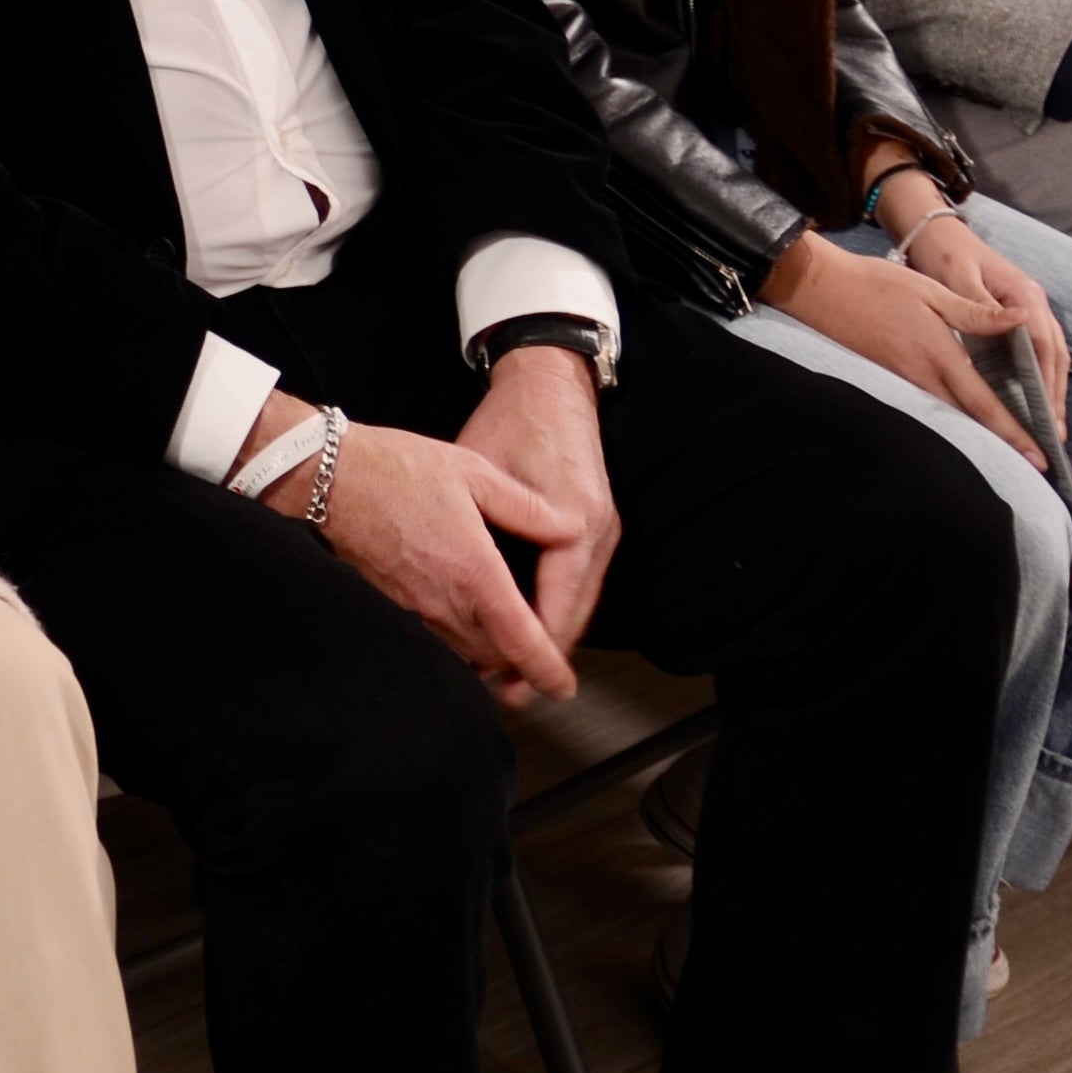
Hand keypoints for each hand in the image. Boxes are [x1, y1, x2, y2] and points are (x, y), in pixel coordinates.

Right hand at [268, 405, 583, 705]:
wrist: (329, 477)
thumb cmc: (398, 470)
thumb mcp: (475, 473)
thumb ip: (528, 508)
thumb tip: (570, 527)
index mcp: (474, 572)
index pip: (521, 642)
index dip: (548, 672)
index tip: (562, 688)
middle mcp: (444, 601)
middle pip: (495, 657)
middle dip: (521, 662)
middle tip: (541, 657)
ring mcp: (414, 608)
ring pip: (464, 653)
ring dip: (489, 654)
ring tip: (507, 640)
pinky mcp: (392, 605)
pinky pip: (435, 638)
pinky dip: (459, 640)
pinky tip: (464, 615)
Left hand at [455, 348, 620, 660]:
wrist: (551, 380)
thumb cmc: (513, 419)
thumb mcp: (487, 470)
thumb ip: (488, 526)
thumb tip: (469, 583)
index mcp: (576, 520)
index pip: (558, 603)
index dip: (533, 645)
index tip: (511, 680)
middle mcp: (598, 531)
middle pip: (572, 613)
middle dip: (539, 653)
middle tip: (507, 692)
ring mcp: (602, 528)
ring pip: (575, 602)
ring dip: (544, 635)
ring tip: (509, 673)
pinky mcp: (595, 525)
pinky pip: (575, 581)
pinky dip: (551, 609)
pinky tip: (523, 628)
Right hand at [772, 228, 1045, 470]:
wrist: (818, 289)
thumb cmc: (876, 284)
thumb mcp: (930, 290)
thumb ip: (975, 312)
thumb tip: (1021, 319)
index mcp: (938, 355)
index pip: (984, 403)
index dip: (1014, 432)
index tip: (1040, 456)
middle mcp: (920, 377)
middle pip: (969, 421)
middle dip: (1003, 443)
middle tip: (1035, 462)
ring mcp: (901, 382)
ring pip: (949, 417)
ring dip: (980, 433)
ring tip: (1009, 446)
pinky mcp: (888, 379)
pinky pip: (927, 406)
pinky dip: (953, 418)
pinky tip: (966, 418)